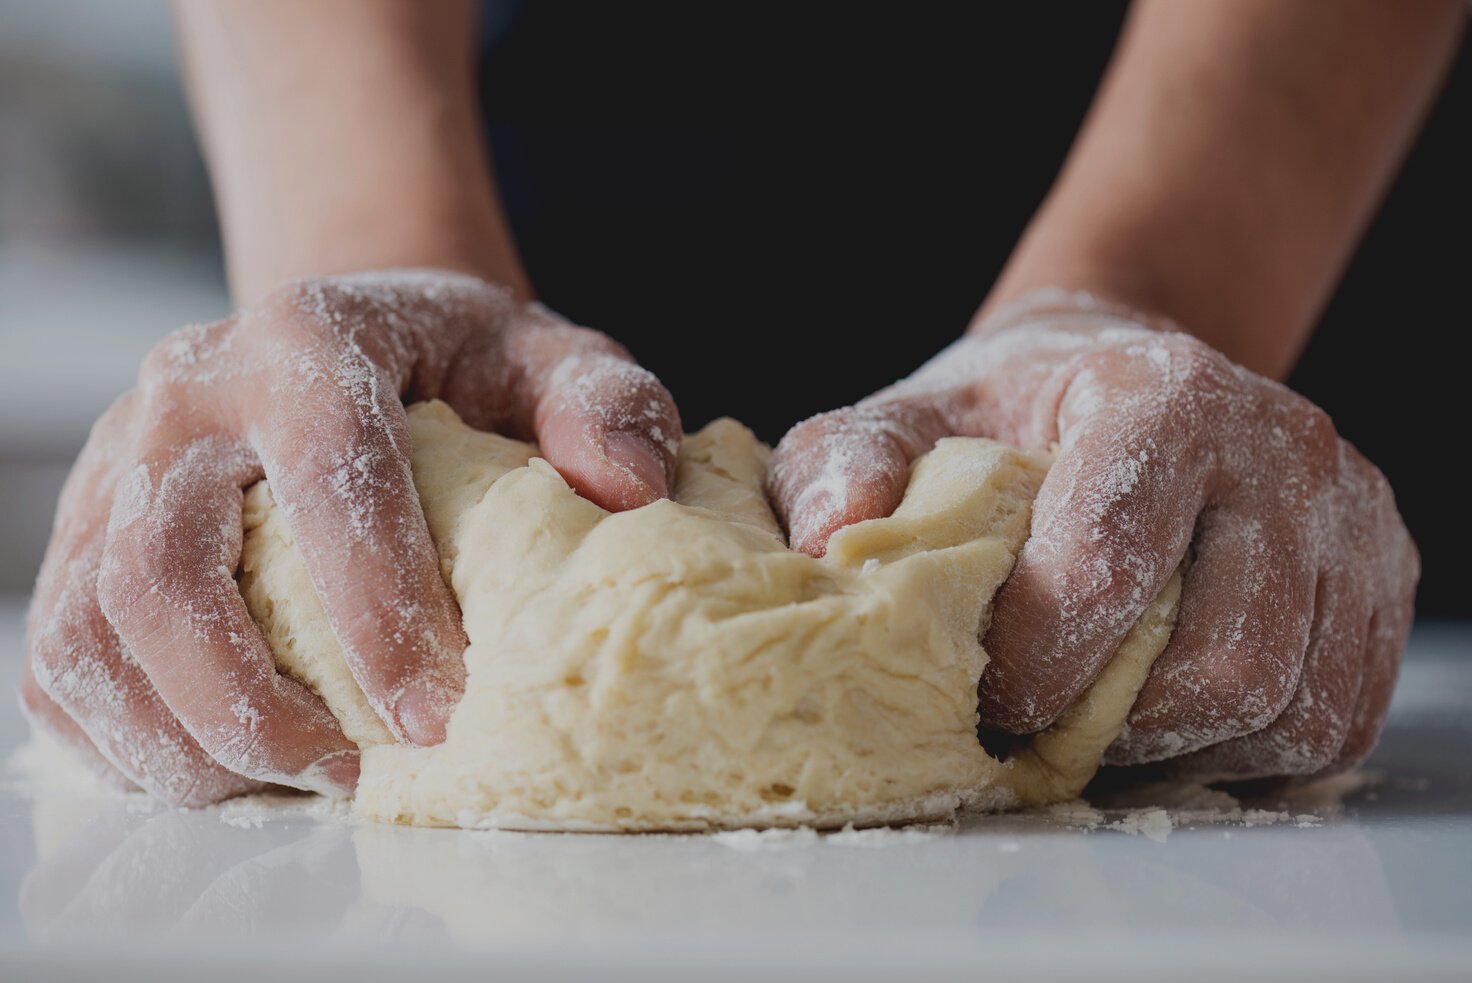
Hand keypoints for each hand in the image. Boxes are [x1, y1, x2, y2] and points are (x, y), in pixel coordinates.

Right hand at [21, 270, 680, 804]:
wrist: (348, 343)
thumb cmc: (460, 365)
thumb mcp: (549, 359)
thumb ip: (603, 407)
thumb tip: (628, 488)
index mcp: (306, 342)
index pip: (331, 473)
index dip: (380, 607)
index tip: (439, 717)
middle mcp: (186, 396)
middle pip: (164, 569)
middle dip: (250, 702)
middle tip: (351, 774)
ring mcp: (116, 465)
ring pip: (91, 628)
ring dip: (180, 737)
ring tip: (290, 783)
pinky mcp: (84, 530)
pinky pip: (60, 656)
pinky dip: (120, 737)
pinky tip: (213, 768)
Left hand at [769, 290, 1417, 779]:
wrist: (1128, 377)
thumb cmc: (1012, 413)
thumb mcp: (913, 415)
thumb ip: (847, 460)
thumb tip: (828, 540)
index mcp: (1159, 396)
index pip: (1108, 561)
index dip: (1035, 657)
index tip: (982, 688)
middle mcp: (1278, 449)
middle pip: (1220, 660)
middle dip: (1112, 723)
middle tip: (1041, 724)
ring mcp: (1347, 516)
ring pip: (1286, 707)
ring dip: (1177, 748)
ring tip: (1100, 723)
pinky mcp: (1378, 578)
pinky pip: (1334, 721)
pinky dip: (1244, 753)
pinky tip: (1168, 721)